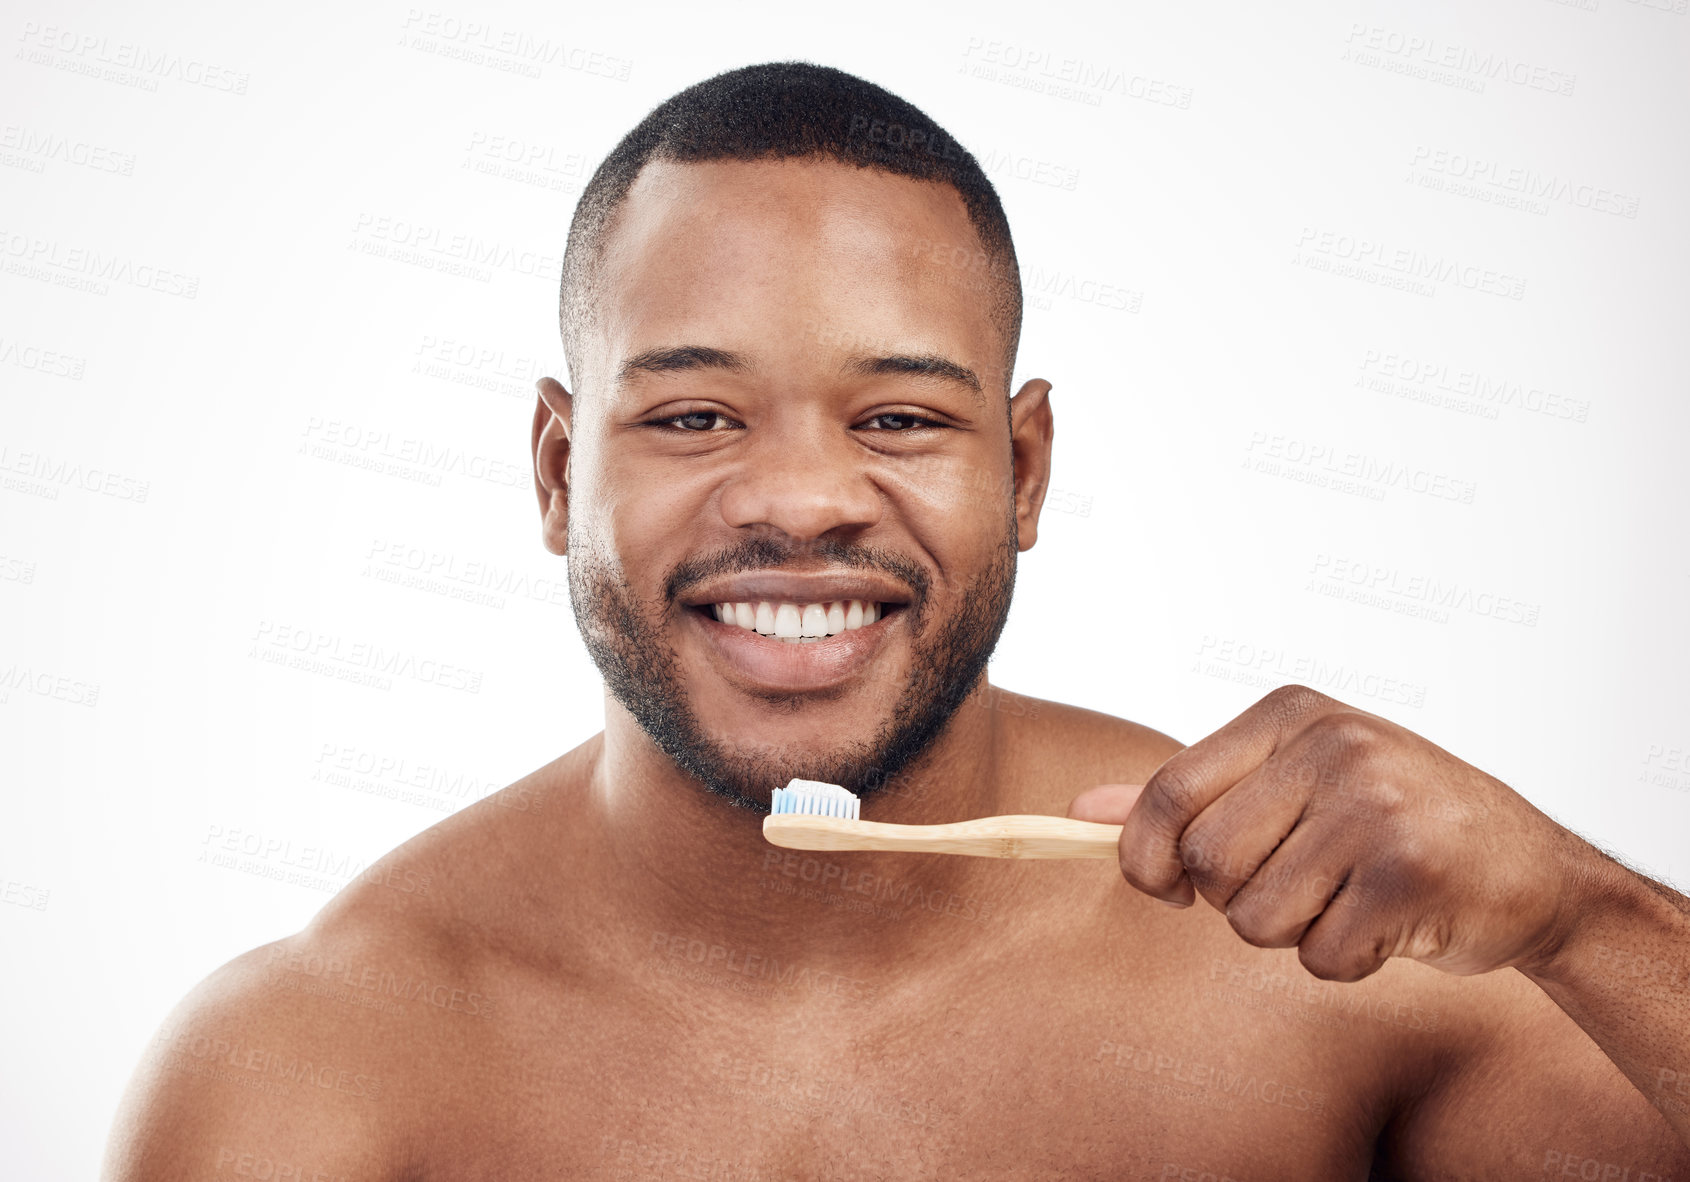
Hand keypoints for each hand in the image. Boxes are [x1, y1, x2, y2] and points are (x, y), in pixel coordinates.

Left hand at [1069, 685, 1602, 981]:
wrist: (1534, 870)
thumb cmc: (1393, 824)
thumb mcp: (1291, 783)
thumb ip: (1189, 795)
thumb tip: (1082, 812)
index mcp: (1291, 714)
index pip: (1169, 791)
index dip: (1143, 856)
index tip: (1161, 886)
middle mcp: (1332, 747)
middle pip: (1207, 863)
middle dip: (1234, 899)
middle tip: (1293, 887)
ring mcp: (1375, 808)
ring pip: (1254, 918)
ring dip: (1291, 934)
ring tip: (1347, 899)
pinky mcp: (1410, 876)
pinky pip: (1318, 956)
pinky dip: (1342, 961)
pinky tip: (1386, 926)